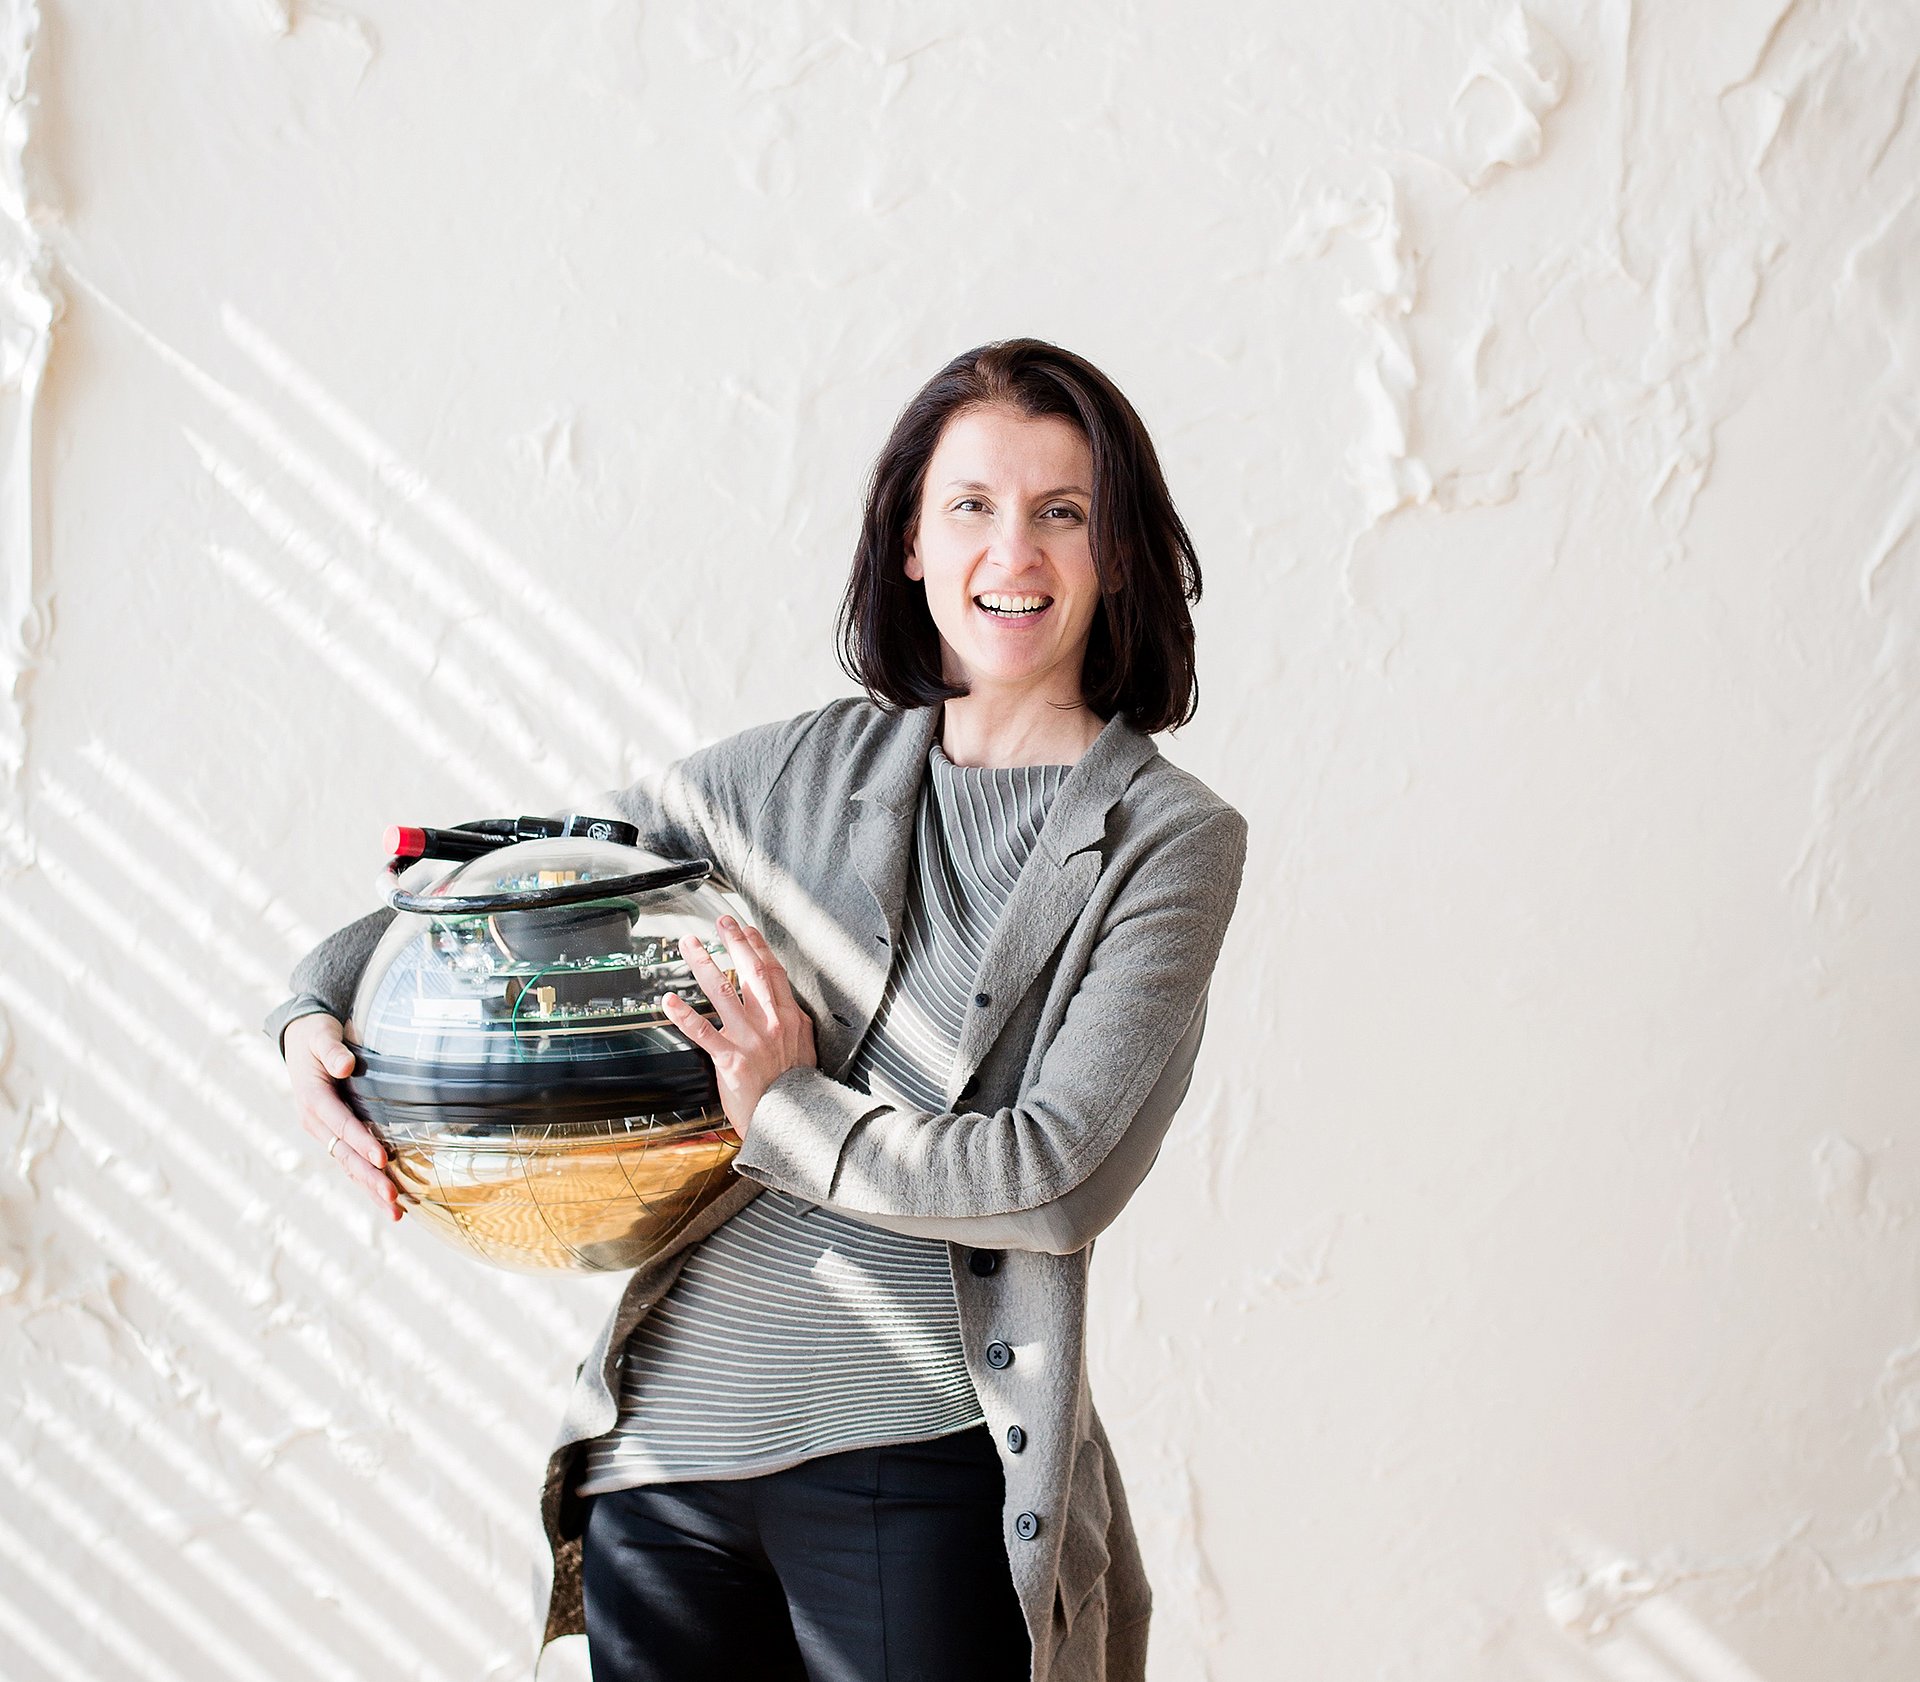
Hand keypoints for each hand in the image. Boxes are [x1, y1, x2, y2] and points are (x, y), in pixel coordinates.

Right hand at [283, 1013, 402, 1221]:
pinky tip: (388, 1198)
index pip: (341, 1125)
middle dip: (370, 1179)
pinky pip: (351, 1161)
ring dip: (371, 1189)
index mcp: (313, 1100)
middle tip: (394, 1200)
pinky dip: (368, 1181)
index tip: (382, 1159)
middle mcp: (316, 1122)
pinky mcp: (333, 1134)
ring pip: (349, 1165)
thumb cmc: (315, 1035)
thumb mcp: (320, 1035)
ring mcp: (324, 1132)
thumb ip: (331, 1050)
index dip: (361, 1141)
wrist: (301, 1038)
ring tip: (396, 1212)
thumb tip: (344, 1066)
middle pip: (345, 1155)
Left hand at [661, 914, 817, 1138]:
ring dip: (703, 964)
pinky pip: (703, 1033)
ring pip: (723, 992)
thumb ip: (790, 1022)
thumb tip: (781, 1003)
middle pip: (750, 971)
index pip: (772, 971)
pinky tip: (669, 1001)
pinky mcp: (731, 1060)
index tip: (745, 928)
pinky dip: (684, 1015)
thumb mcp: (803, 1047)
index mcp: (789, 1018)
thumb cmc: (796, 1088)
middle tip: (720, 922)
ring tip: (689, 945)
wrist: (795, 1121)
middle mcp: (770, 1023)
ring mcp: (750, 1040)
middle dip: (734, 942)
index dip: (758, 946)